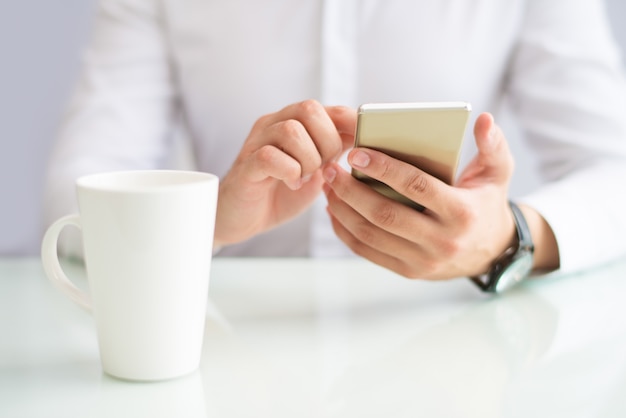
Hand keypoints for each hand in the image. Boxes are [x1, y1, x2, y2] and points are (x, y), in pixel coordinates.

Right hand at [215, 100, 355, 246]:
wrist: (242, 219)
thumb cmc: (280, 192)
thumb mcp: (316, 170)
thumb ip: (335, 152)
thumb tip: (367, 141)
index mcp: (293, 122)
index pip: (327, 107)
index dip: (349, 124)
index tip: (361, 145)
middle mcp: (273, 124)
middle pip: (309, 109)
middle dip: (327, 142)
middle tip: (323, 168)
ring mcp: (257, 142)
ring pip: (291, 132)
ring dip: (308, 160)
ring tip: (305, 178)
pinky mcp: (246, 166)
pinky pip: (270, 156)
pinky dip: (289, 172)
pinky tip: (291, 184)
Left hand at [322, 113, 516, 278]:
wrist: (492, 252)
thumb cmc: (487, 203)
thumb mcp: (498, 173)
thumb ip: (492, 146)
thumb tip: (484, 119)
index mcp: (462, 212)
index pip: (416, 186)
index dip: (383, 169)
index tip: (356, 153)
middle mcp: (441, 240)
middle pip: (385, 214)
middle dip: (351, 191)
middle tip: (330, 169)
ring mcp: (423, 261)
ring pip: (371, 236)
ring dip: (343, 210)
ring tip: (328, 187)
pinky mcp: (409, 272)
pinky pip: (369, 252)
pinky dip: (346, 232)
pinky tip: (335, 211)